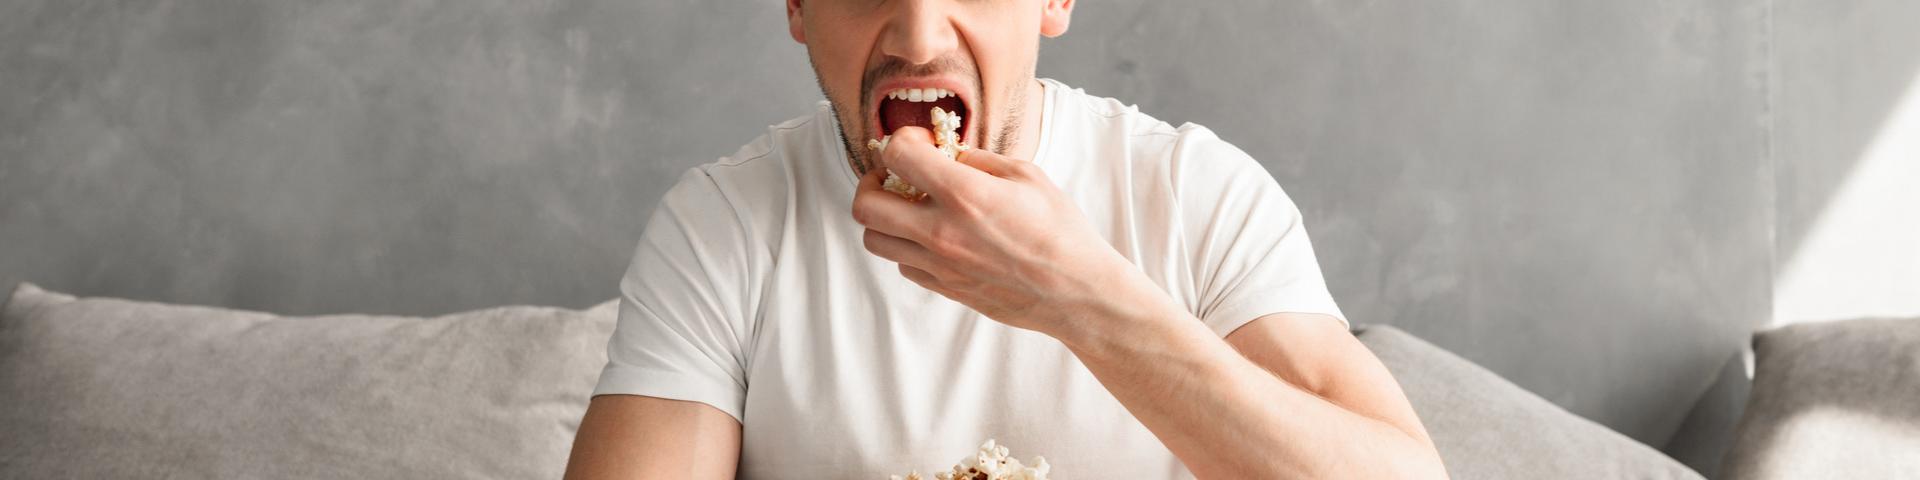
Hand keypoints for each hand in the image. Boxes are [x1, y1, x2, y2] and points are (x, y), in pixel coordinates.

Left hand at [851, 127, 1167, 339]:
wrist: (1076, 292)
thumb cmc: (1059, 230)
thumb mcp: (1025, 175)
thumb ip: (976, 160)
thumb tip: (944, 151)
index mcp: (964, 194)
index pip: (897, 156)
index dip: (899, 141)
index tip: (919, 144)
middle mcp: (942, 232)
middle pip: (865, 206)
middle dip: (872, 182)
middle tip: (895, 177)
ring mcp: (939, 265)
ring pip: (874, 240)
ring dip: (885, 218)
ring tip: (911, 209)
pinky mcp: (945, 289)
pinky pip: (902, 265)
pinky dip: (907, 247)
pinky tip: (934, 236)